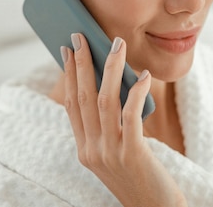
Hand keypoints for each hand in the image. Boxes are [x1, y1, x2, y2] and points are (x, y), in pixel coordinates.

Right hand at [60, 33, 186, 206]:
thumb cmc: (140, 177)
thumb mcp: (115, 151)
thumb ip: (109, 125)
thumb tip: (113, 84)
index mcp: (84, 149)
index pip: (71, 105)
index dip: (69, 76)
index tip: (68, 51)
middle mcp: (91, 150)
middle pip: (83, 97)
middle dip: (81, 63)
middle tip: (81, 36)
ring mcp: (109, 152)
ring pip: (104, 100)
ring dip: (109, 68)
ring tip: (116, 44)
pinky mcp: (132, 154)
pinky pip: (131, 115)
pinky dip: (135, 91)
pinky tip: (143, 75)